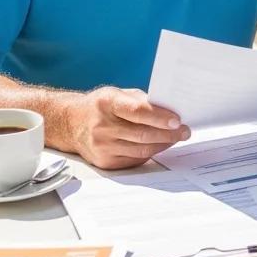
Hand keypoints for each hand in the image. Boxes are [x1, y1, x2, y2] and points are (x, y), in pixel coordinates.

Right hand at [69, 87, 190, 169]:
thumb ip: (141, 101)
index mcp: (106, 103)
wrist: (71, 123)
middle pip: (142, 134)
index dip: (160, 117)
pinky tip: (160, 145)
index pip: (138, 112)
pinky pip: (135, 160)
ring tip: (176, 138)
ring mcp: (102, 146)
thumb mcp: (118, 94)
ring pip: (141, 150)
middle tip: (184, 131)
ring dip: (163, 144)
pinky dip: (151, 153)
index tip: (178, 120)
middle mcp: (102, 126)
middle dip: (168, 134)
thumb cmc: (102, 106)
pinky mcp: (104, 161)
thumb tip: (170, 111)